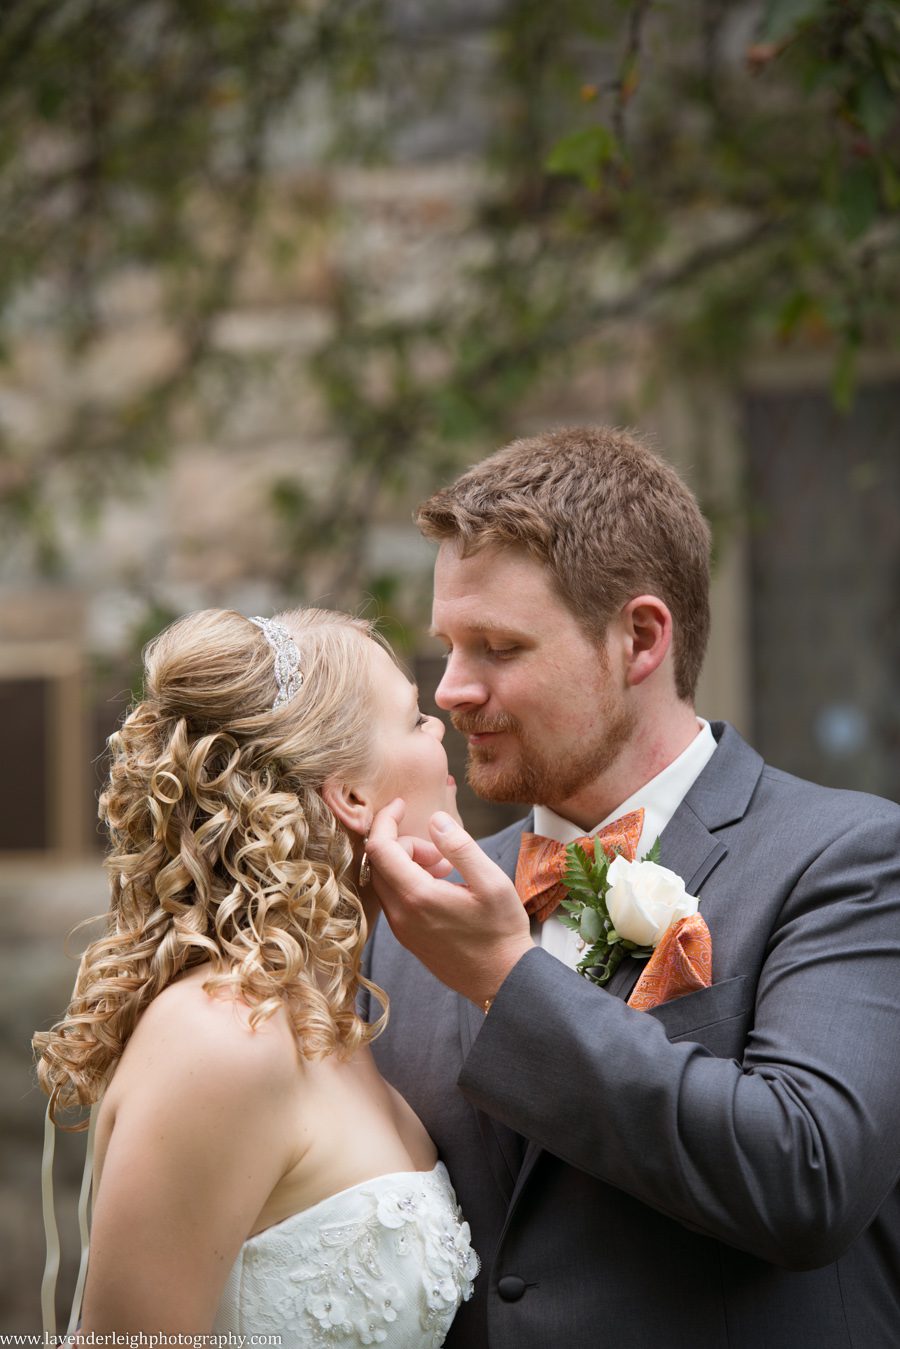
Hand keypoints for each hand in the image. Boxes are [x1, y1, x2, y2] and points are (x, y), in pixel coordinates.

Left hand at [367, 799, 533, 1005]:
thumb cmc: (501, 932)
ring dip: (408, 863)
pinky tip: (441, 886)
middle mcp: (400, 914)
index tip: (403, 804)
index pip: (379, 847)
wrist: (502, 981)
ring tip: (447, 868)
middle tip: (443, 852)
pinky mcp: (406, 937)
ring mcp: (400, 929)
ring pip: (385, 880)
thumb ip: (461, 847)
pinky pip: (394, 897)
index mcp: (417, 897)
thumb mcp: (492, 882)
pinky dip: (410, 881)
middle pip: (379, 861)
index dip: (386, 819)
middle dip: (406, 843)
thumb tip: (434, 819)